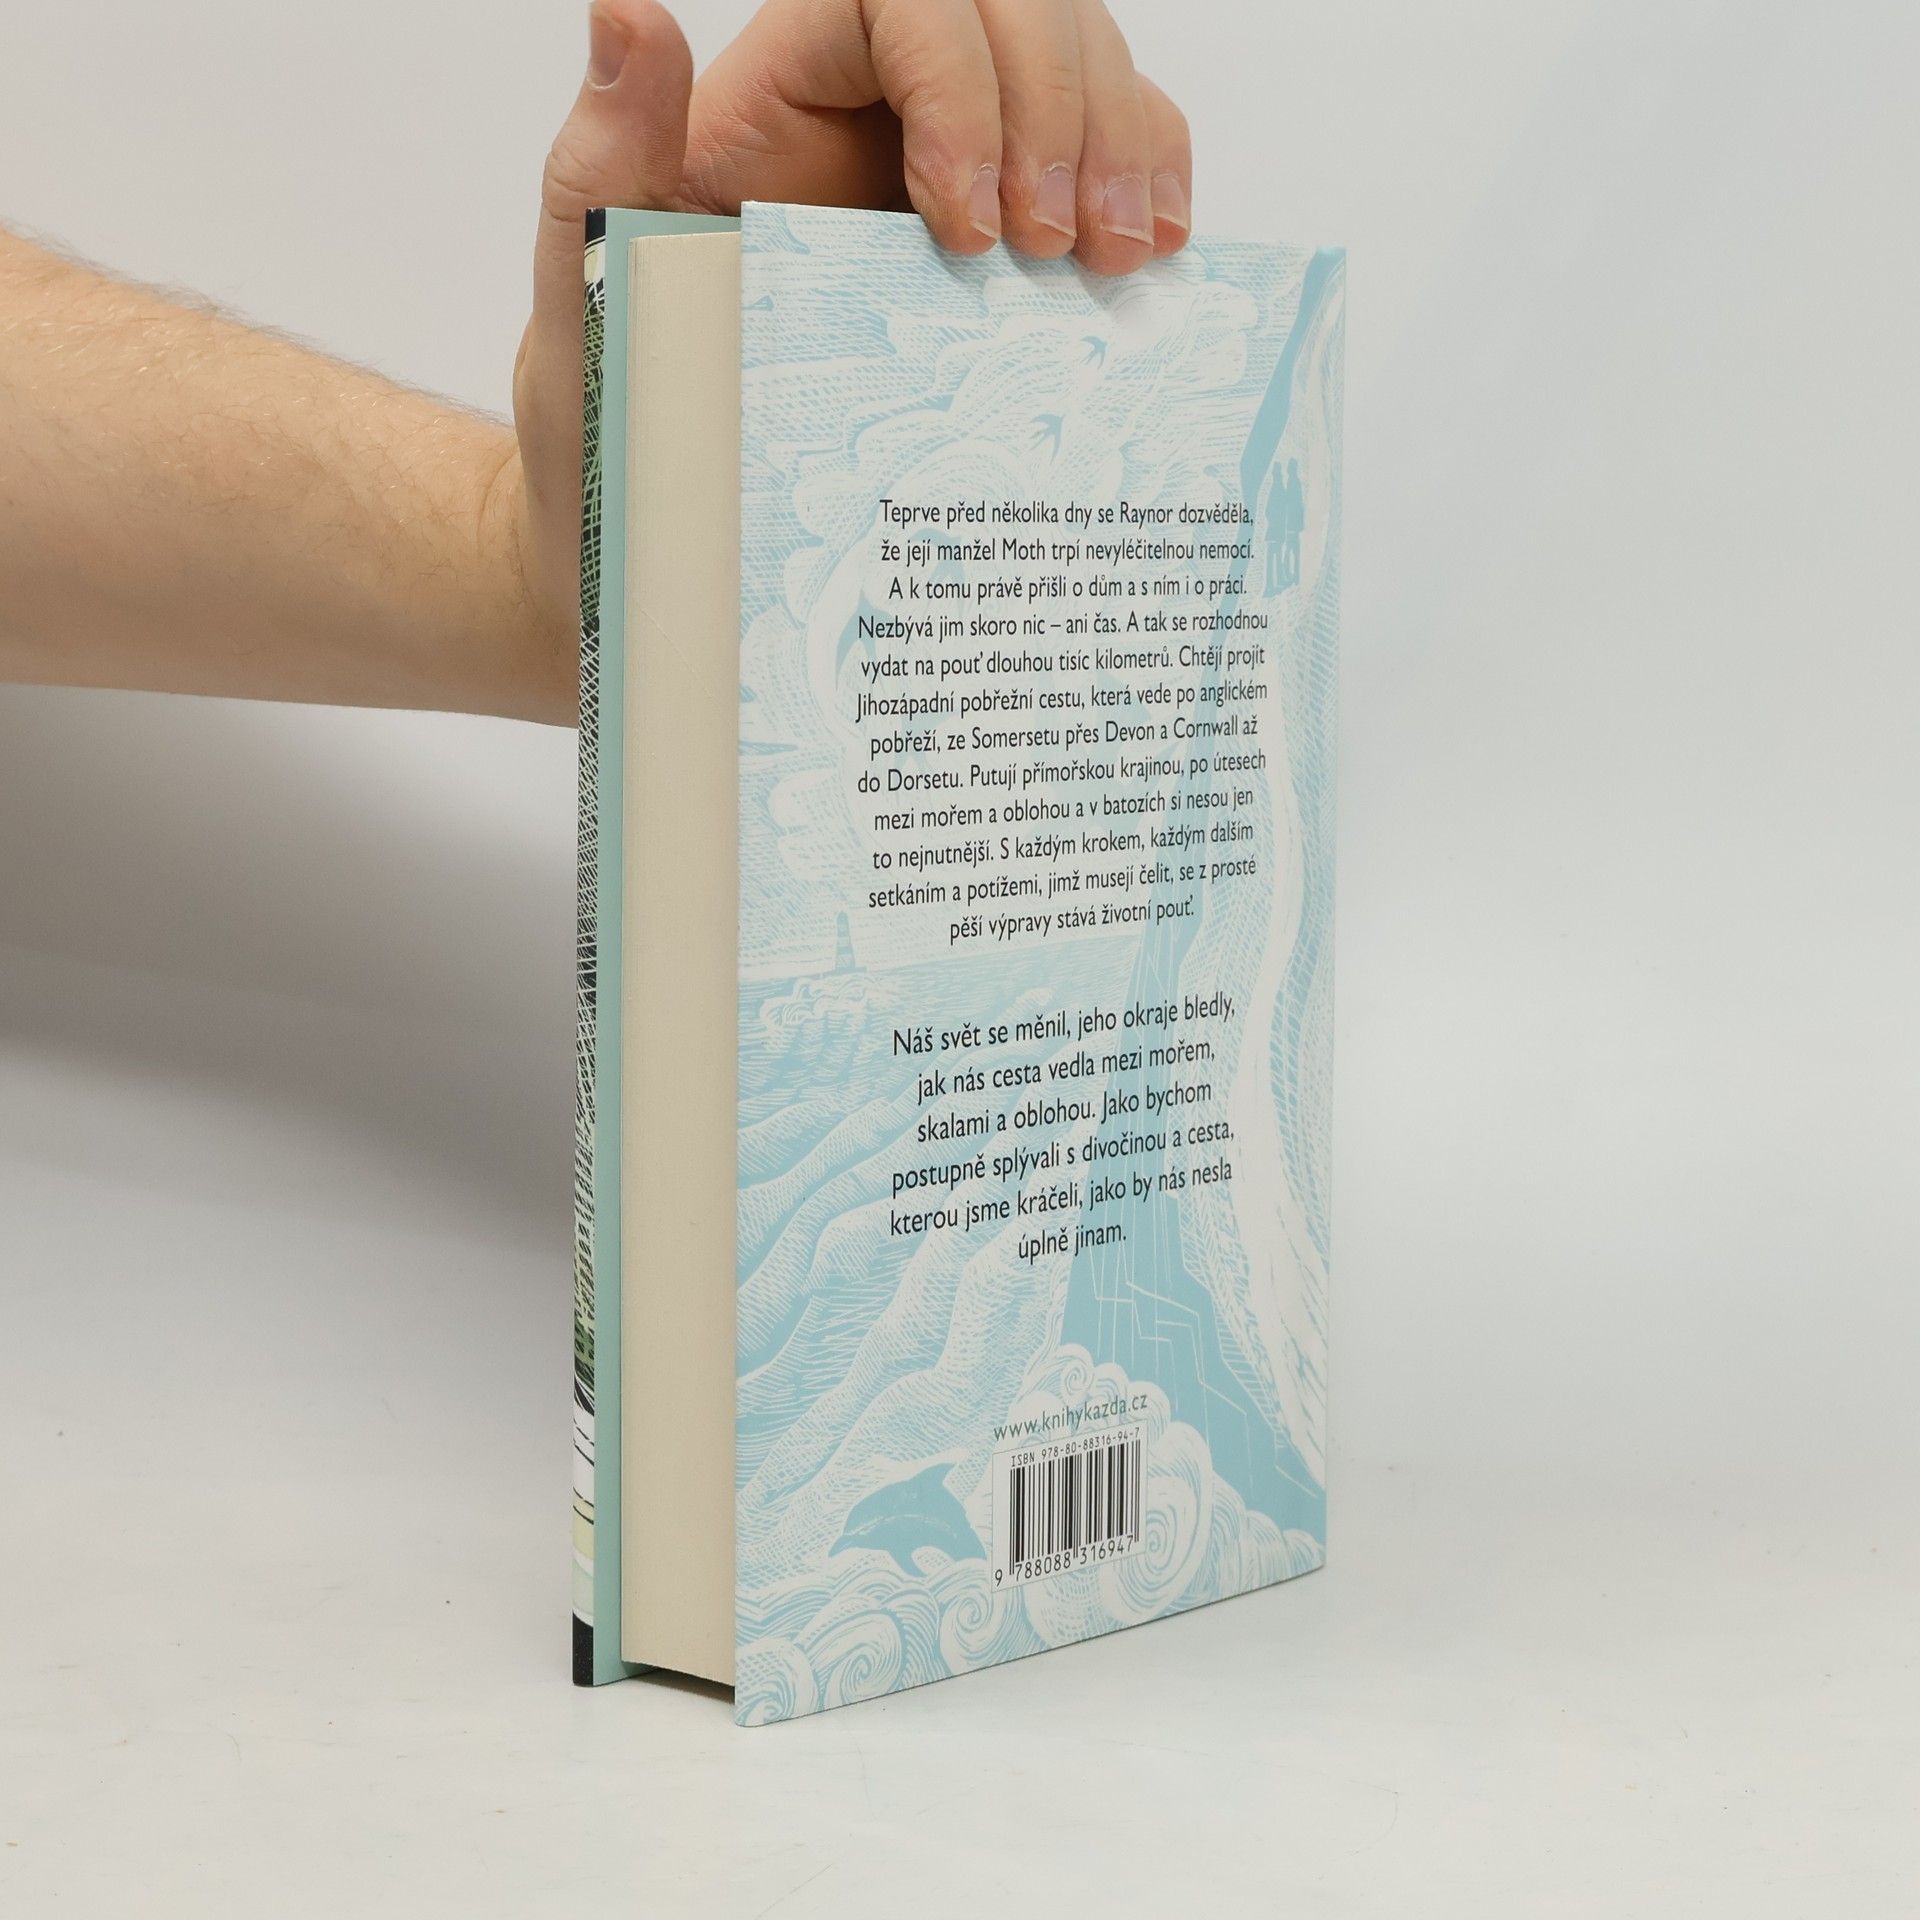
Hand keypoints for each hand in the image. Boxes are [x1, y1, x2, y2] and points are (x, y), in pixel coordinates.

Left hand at [504, 0, 1192, 714]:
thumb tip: (628, 16)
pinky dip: (1154, 169)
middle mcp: (879, 100)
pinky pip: (1113, 137)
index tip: (965, 227)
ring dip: (1123, 141)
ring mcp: (959, 150)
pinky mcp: (1014, 214)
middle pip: (1015, 13)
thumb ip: (602, 156)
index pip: (901, 2)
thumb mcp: (591, 291)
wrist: (670, 516)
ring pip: (1081, 58)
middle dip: (1062, 116)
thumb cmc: (619, 410)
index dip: (958, 84)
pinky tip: (1157, 249)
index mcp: (783, 91)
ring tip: (1119, 260)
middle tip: (1066, 251)